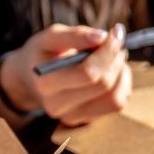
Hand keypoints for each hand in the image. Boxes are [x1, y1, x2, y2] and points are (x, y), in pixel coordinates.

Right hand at [0, 23, 131, 125]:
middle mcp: (57, 106)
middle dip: (115, 59)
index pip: (87, 73)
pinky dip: (122, 84)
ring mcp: (72, 117)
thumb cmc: (43, 53)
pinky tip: (113, 72)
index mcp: (45, 84)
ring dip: (122, 73)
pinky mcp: (85, 120)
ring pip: (114, 99)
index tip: (114, 32)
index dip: (107, 52)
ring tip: (114, 57)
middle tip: (115, 42)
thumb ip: (76, 35)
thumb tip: (103, 37)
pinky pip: (116, 104)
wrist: (31, 78)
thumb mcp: (51, 37)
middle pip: (103, 84)